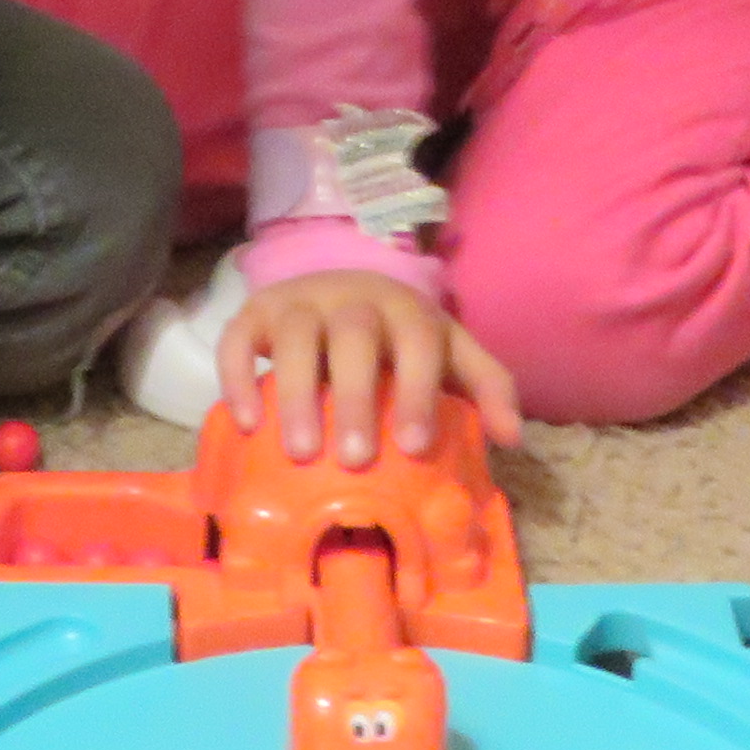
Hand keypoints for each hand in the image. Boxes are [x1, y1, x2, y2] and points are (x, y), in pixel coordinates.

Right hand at [223, 269, 521, 464]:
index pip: (417, 339)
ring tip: (302, 454)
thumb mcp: (449, 353)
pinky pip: (237, 338)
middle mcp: (352, 296)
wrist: (340, 290)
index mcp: (406, 308)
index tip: (414, 447)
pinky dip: (237, 378)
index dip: (417, 389)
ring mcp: (300, 301)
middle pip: (354, 336)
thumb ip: (486, 386)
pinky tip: (247, 424)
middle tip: (357, 459)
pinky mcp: (255, 312)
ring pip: (295, 338)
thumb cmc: (400, 338)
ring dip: (297, 394)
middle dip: (356, 397)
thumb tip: (512, 437)